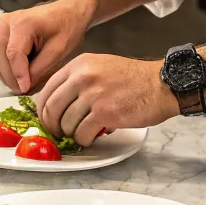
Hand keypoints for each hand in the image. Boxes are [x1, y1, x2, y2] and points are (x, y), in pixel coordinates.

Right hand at [0, 0, 90, 93]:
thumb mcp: (58, 51)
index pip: (14, 53)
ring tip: (19, 81)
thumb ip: (39, 68)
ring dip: (3, 70)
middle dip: (7, 74)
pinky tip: (17, 71)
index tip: (24, 89)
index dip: (17, 74)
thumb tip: (23, 85)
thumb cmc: (66, 27)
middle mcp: (9, 20)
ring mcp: (3, 23)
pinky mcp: (3, 29)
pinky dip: (3, 63)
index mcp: (24, 23)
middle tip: (21, 88)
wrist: (68, 12)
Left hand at [37, 54, 178, 146]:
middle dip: (52, 126)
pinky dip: (85, 140)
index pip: (47, 89)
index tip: (47, 120)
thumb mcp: (101, 67)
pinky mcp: (104, 113)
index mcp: (79, 64)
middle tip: (60, 133)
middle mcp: (82, 77)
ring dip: (72, 134)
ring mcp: (93, 95)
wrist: (162, 84)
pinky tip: (93, 137)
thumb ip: (79, 81)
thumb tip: (60, 105)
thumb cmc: (134, 79)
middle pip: (51, 108)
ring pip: (66, 124)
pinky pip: (82, 134)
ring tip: (83, 133)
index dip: (43, 110)